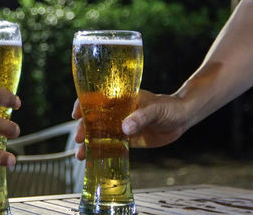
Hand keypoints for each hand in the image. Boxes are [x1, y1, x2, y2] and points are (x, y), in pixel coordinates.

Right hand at [72, 90, 189, 159]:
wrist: (182, 118)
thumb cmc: (169, 107)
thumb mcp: (155, 110)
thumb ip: (140, 118)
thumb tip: (124, 128)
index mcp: (121, 99)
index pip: (96, 98)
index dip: (83, 104)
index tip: (76, 114)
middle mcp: (117, 111)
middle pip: (94, 118)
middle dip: (84, 129)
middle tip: (79, 139)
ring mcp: (121, 125)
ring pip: (99, 133)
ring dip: (88, 143)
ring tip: (81, 155)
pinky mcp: (127, 139)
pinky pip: (111, 145)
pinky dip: (101, 152)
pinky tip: (92, 160)